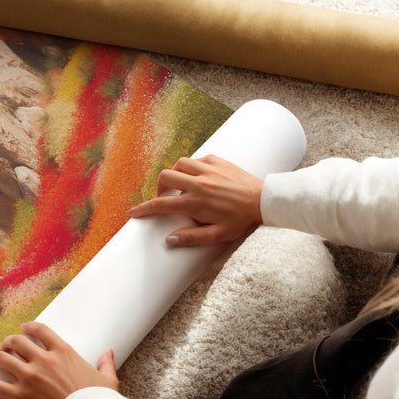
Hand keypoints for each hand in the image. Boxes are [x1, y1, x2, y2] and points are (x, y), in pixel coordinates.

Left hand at [0, 322, 117, 398]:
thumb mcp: (107, 379)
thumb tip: (109, 352)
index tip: (23, 328)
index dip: (29, 328)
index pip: (40, 331)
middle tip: (5, 345)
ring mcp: (29, 377)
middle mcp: (43, 360)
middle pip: (17, 342)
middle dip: (9, 342)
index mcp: (63, 352)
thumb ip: (105, 363)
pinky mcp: (19, 397)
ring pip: (3, 359)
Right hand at [128, 154, 263, 246]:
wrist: (264, 201)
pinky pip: (197, 159)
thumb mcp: (217, 235)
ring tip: (180, 185)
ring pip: (179, 164)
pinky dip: (192, 166)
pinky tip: (198, 176)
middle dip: (159, 187)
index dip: (144, 209)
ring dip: (175, 174)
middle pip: (165, 177)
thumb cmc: (241, 220)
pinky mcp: (218, 161)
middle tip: (164, 197)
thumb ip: (192, 237)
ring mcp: (208, 170)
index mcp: (195, 202)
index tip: (133, 212)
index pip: (161, 204)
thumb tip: (169, 240)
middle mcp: (198, 183)